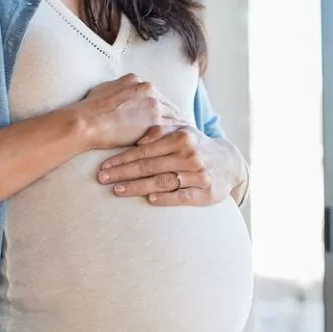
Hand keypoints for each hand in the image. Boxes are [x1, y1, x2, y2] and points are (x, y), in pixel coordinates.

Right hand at [72, 73, 183, 149]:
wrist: (86, 121)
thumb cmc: (89, 109)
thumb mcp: (103, 90)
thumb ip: (117, 90)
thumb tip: (117, 93)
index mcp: (137, 82)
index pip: (157, 96)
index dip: (163, 108)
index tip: (168, 116)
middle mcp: (149, 90)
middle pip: (169, 105)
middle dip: (175, 117)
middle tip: (185, 128)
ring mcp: (153, 105)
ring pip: (174, 117)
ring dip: (181, 128)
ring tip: (188, 139)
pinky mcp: (154, 122)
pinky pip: (172, 129)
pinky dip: (177, 137)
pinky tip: (182, 145)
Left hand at [97, 125, 244, 205]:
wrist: (229, 164)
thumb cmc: (196, 147)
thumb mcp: (182, 133)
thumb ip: (161, 131)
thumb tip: (139, 137)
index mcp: (182, 137)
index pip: (146, 149)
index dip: (123, 158)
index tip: (104, 165)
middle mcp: (190, 155)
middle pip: (150, 166)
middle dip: (123, 172)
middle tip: (102, 178)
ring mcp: (199, 175)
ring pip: (162, 181)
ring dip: (137, 187)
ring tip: (117, 190)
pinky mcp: (206, 193)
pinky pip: (182, 196)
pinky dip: (165, 198)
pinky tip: (149, 200)